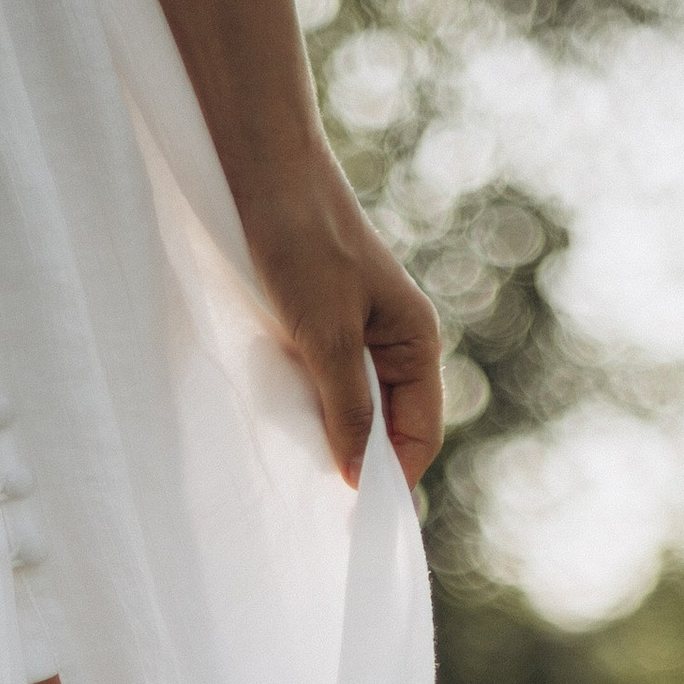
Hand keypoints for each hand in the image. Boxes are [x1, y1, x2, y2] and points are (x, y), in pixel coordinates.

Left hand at [245, 169, 442, 494]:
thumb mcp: (325, 336)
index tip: (352, 514)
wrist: (263, 168)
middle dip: (362, 461)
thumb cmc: (301, 244)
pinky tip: (285, 418)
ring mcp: (361, 330)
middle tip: (320, 499)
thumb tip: (359, 477)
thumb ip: (347, 408)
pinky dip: (312, 405)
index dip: (392, 477)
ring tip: (301, 464)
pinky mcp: (324, 320)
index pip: (419, 434)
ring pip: (357, 405)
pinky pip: (329, 381)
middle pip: (391, 425)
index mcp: (415, 341)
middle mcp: (397, 339)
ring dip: (334, 434)